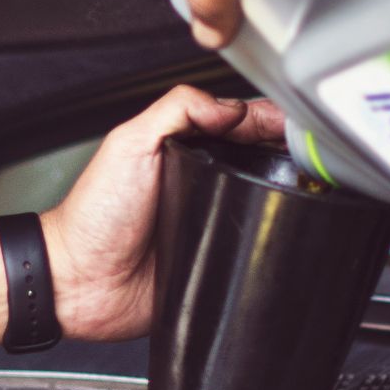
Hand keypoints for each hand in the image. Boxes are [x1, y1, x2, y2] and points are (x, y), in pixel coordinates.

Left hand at [0, 86, 288, 351]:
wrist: (80, 282)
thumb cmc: (93, 217)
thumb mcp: (129, 143)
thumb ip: (176, 110)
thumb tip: (230, 106)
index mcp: (183, 149)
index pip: (238, 124)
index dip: (269, 119)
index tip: (294, 123)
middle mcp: (202, 183)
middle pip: (261, 160)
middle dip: (290, 154)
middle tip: (310, 155)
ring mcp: (212, 221)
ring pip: (266, 202)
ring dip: (288, 195)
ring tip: (309, 188)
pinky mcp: (218, 260)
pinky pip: (254, 249)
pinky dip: (271, 241)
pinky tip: (287, 231)